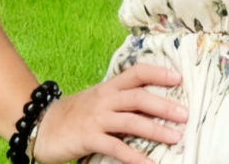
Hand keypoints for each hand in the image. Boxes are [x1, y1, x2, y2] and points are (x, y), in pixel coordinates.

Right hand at [33, 63, 187, 163]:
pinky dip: (134, 156)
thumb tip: (152, 104)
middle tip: (185, 114)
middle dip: (164, 106)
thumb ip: (122, 99)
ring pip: (131, 121)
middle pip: (139, 97)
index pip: (137, 72)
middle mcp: (105, 99)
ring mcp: (97, 118)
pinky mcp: (89, 139)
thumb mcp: (100, 99)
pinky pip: (116, 148)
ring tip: (176, 137)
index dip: (158, 73)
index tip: (178, 78)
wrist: (43, 126)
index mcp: (110, 86)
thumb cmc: (77, 113)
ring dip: (156, 130)